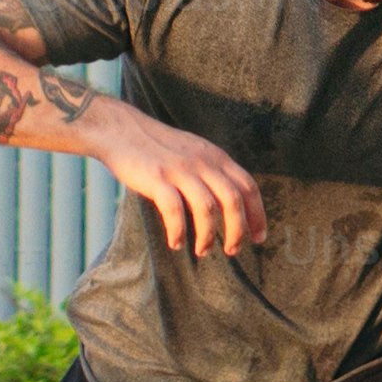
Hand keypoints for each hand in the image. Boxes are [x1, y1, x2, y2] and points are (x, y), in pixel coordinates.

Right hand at [88, 111, 268, 255]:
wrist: (121, 130)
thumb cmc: (158, 148)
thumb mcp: (194, 153)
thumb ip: (212, 172)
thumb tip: (229, 203)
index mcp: (215, 156)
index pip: (248, 187)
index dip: (258, 215)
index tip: (259, 237)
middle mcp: (202, 162)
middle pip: (233, 201)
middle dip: (237, 231)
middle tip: (232, 251)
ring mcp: (180, 170)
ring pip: (207, 209)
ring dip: (208, 236)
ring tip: (203, 251)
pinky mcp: (157, 179)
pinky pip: (174, 211)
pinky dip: (178, 232)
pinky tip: (176, 243)